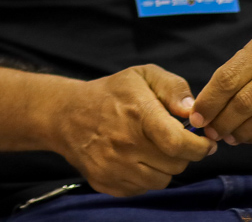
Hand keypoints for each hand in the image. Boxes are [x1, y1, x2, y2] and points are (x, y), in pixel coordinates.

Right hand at [51, 64, 214, 196]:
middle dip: (180, 154)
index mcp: (136, 114)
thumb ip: (173, 88)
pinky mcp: (104, 181)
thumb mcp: (141, 76)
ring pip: (161, 181)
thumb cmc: (109, 93)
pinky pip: (141, 189)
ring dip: (162, 168)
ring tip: (149, 150)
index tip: (203, 142)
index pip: (180, 144)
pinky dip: (143, 177)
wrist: (63, 114)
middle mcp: (124, 143)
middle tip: (169, 141)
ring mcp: (112, 166)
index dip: (199, 147)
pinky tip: (133, 160)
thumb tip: (192, 112)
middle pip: (176, 165)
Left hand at [192, 38, 251, 142]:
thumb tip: (200, 109)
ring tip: (229, 137)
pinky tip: (247, 136)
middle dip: (223, 122)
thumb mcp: (248, 58)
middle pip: (243, 103)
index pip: (226, 80)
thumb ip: (228, 78)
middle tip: (212, 133)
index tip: (196, 119)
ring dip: (241, 132)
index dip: (209, 102)